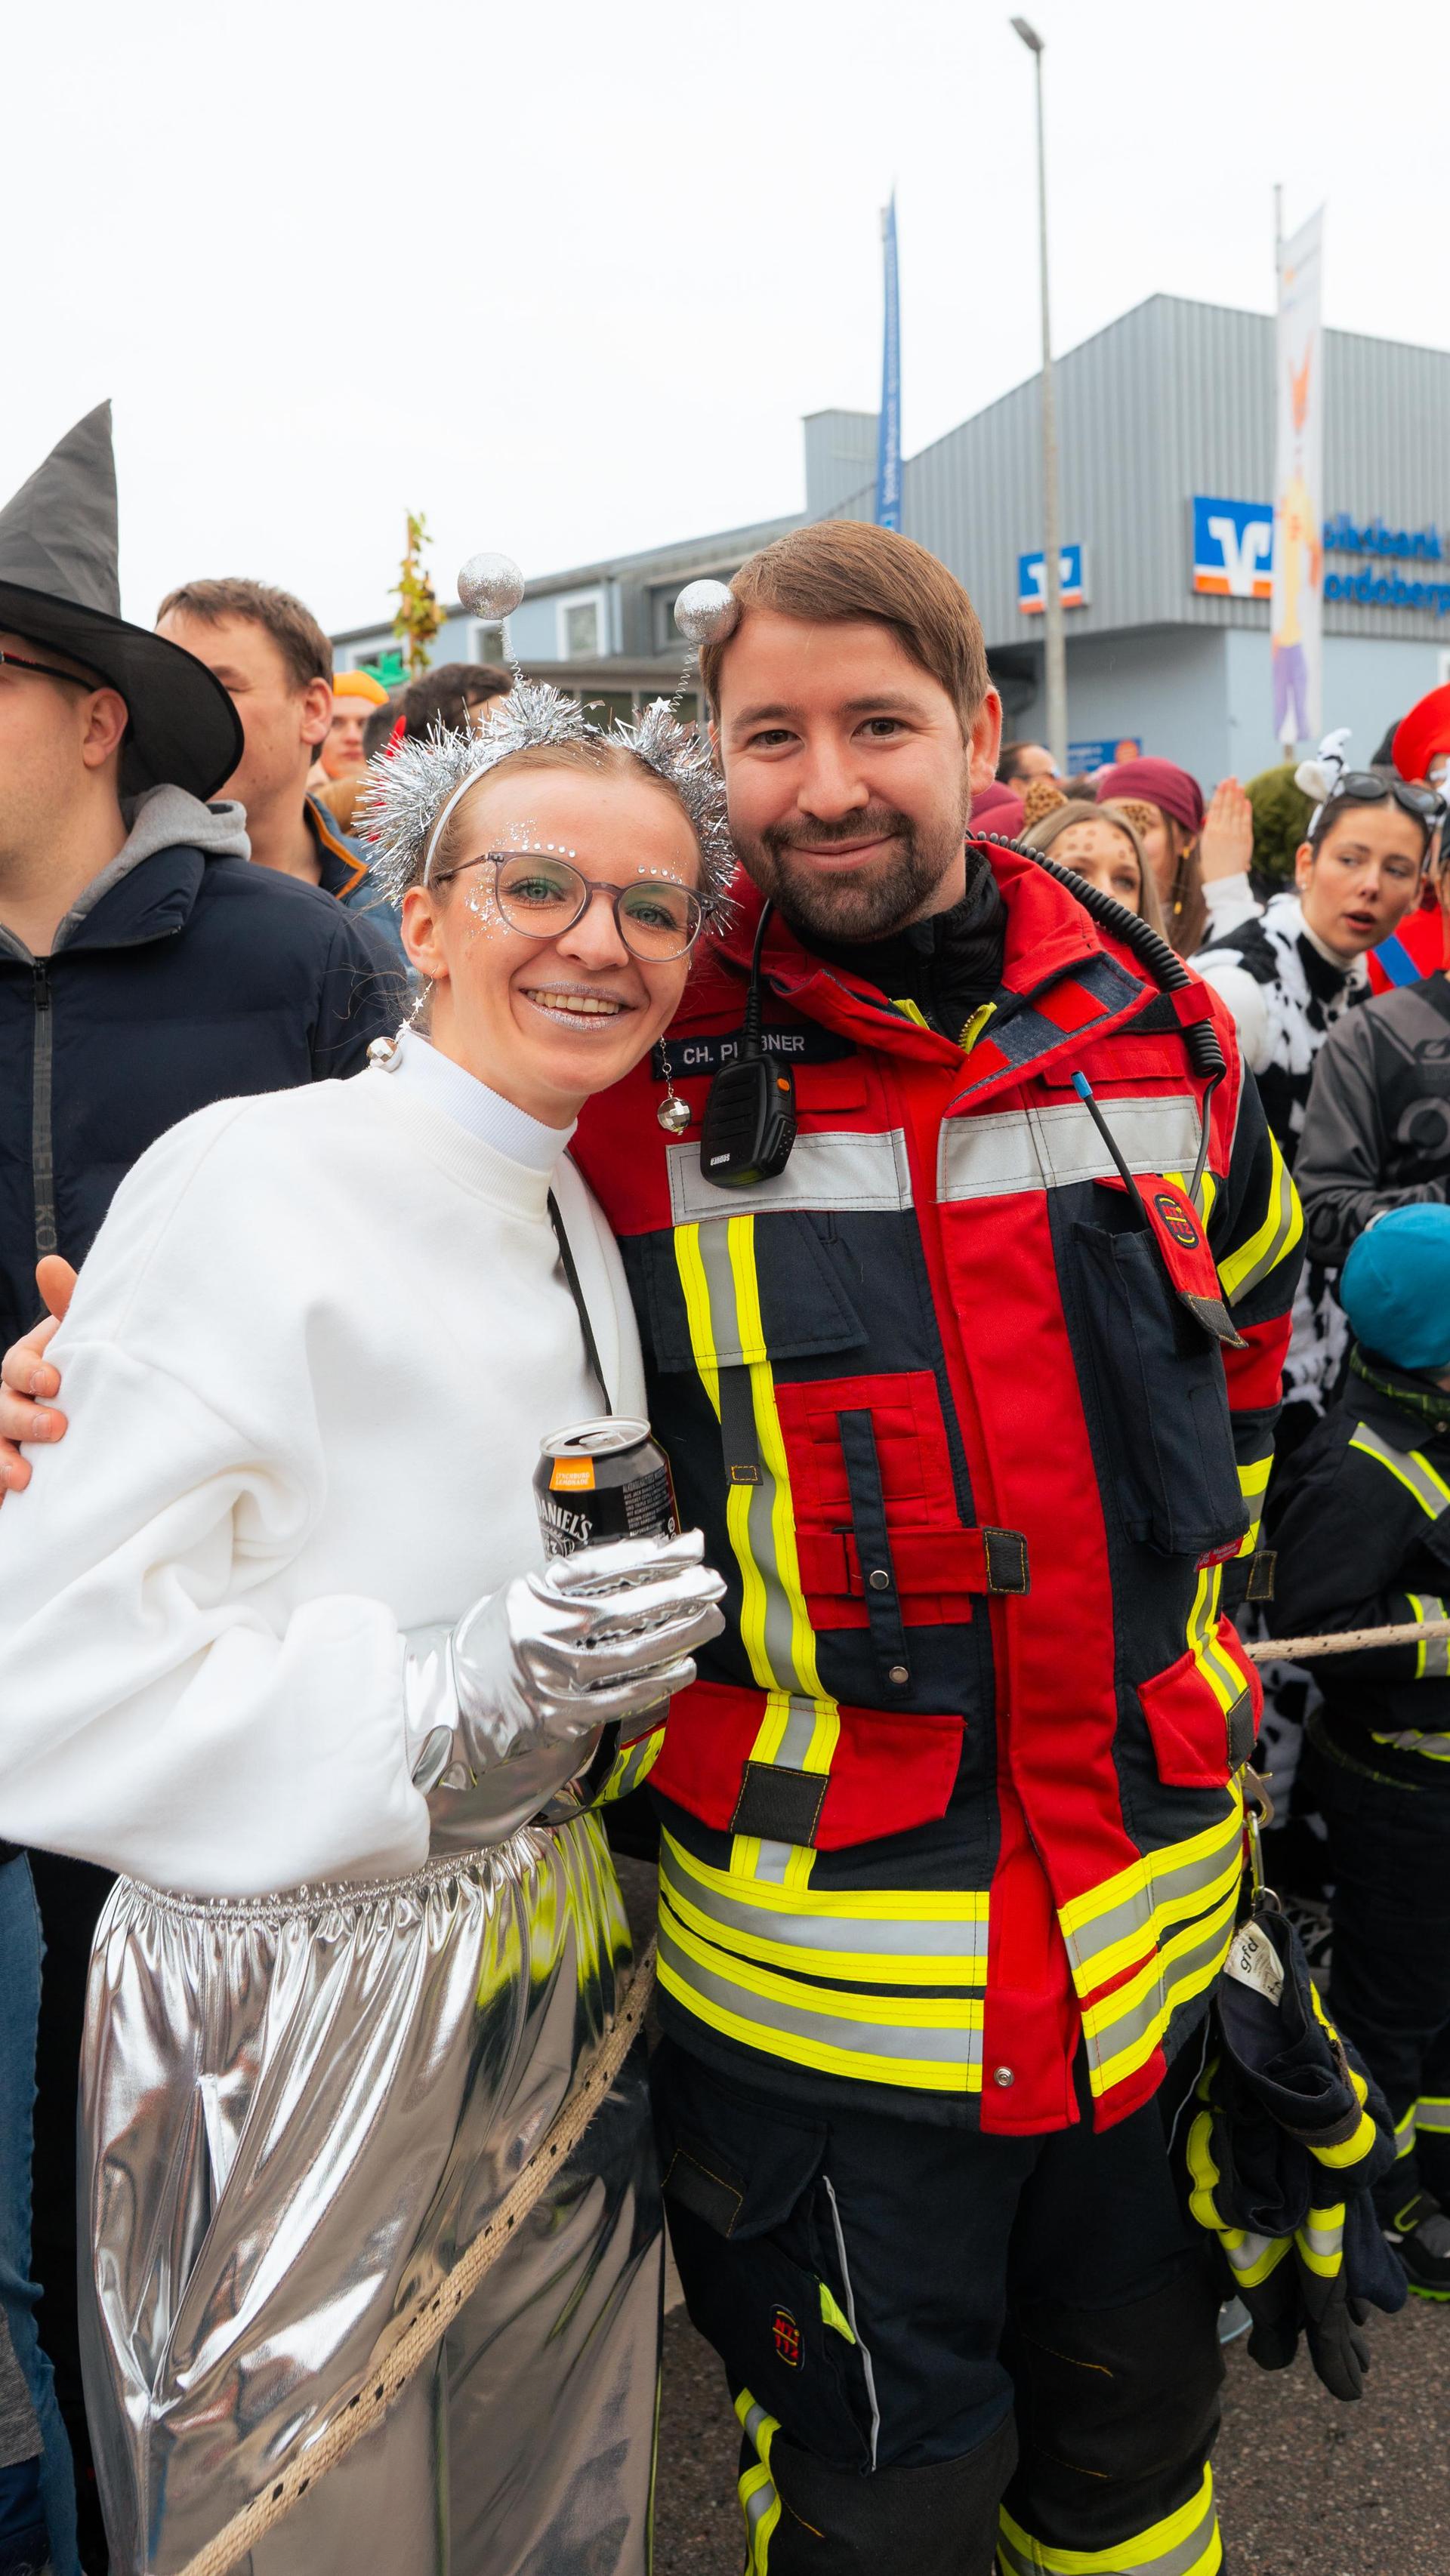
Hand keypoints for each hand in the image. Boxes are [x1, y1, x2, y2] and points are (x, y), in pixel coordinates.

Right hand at [0, 1257, 76, 1498]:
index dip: (30, 1372)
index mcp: (32, 1369)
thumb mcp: (89, 1341)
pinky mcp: (12, 1477)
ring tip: (21, 1479)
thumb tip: (49, 1264)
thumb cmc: (99, 1375)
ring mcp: (10, 1440)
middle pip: (0, 1408)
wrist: (115, 1435)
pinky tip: (9, 1504)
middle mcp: (13, 1403)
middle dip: (22, 1417)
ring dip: (0, 1462)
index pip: (18, 1366)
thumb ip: (72, 1305)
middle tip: (56, 1428)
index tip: (54, 1382)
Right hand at [452, 1528, 725, 1767]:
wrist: (454, 1703)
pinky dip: (658, 1682)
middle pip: (623, 1608)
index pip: (602, 1568)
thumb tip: (646, 1555)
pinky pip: (622, 1697)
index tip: (688, 1548)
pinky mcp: (561, 1717)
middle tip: (712, 1582)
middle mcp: (540, 1634)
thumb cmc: (497, 1643)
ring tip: (710, 1619)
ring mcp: (551, 1678)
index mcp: (531, 1594)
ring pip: (630, 1653)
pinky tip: (684, 1666)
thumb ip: (576, 1578)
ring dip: (679, 1635)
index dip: (651, 1557)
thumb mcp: (524, 1595)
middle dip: (677, 1593)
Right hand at [1199, 778, 1253, 883]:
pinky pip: (1245, 821)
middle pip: (1226, 806)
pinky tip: (1246, 801)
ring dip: (1238, 797)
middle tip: (1232, 778)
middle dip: (1230, 791)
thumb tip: (1215, 814)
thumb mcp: (1206, 845)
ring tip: (1240, 785)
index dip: (1220, 794)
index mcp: (1210, 831)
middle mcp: (1221, 831)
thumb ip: (1211, 829)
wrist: (1223, 881)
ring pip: (1236, 811)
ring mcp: (1234, 835)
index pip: (1216, 808)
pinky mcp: (1245, 840)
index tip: (1223, 783)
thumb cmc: (1213, 864)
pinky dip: (1246, 810)